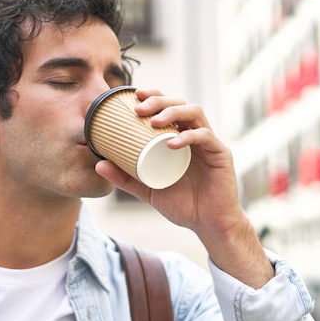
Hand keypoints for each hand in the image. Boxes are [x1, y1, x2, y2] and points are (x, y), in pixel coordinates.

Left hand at [95, 88, 273, 286]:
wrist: (209, 225)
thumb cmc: (182, 204)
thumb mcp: (147, 190)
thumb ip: (126, 178)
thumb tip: (98, 165)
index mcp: (179, 138)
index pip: (168, 107)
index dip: (153, 97)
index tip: (134, 95)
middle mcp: (195, 135)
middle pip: (180, 103)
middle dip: (159, 101)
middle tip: (139, 108)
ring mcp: (209, 143)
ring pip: (194, 112)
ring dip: (173, 112)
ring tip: (154, 122)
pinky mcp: (221, 155)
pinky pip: (206, 137)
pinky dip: (189, 136)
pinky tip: (173, 143)